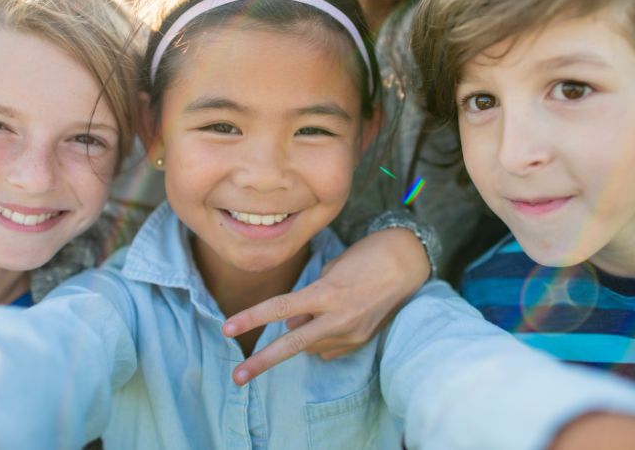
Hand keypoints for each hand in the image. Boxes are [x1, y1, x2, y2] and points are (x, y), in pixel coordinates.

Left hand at [223, 227, 429, 384]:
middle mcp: (338, 318)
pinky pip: (328, 347)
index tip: (226, 328)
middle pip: (291, 343)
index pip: (281, 308)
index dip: (251, 318)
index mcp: (327, 293)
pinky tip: (335, 320)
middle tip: (237, 377)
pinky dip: (322, 338)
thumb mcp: (331, 270)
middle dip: (262, 361)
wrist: (407, 264)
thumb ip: (308, 300)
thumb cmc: (366, 256)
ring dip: (304, 333)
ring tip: (322, 308)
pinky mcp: (361, 342)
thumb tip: (291, 325)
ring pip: (310, 345)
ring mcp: (351, 334)